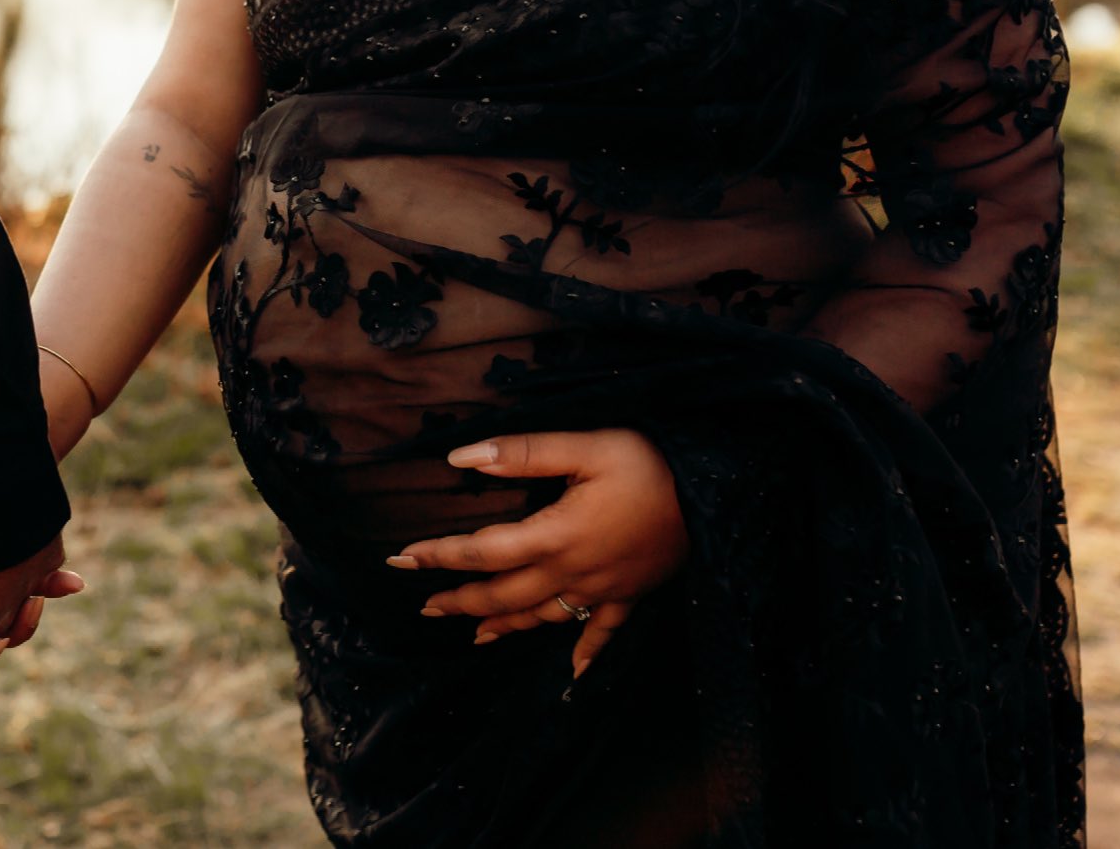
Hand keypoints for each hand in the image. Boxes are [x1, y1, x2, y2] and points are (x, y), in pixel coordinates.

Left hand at [388, 429, 688, 677]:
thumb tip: (460, 457)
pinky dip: (584, 653)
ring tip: (472, 634)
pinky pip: (602, 632)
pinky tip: (572, 673)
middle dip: (459, 600)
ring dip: (503, 626)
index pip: (481, 551)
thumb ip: (522, 452)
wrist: (718, 494)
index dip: (438, 556)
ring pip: (542, 617)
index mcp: (554, 534)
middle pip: (503, 596)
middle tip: (423, 604)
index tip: (401, 559)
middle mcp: (572, 571)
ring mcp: (602, 590)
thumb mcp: (586, 446)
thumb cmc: (651, 463)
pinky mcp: (631, 595)